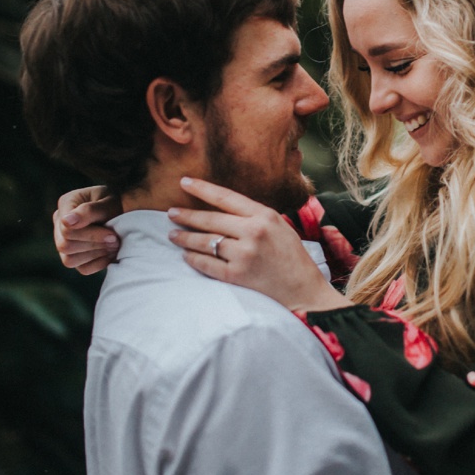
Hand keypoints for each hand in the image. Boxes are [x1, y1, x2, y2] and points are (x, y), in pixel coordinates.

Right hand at [54, 186, 119, 274]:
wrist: (125, 211)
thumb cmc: (115, 202)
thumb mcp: (107, 202)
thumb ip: (88, 210)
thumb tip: (67, 222)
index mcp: (66, 204)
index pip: (66, 229)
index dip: (89, 235)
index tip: (112, 234)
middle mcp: (60, 224)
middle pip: (65, 246)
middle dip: (93, 244)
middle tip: (116, 240)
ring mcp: (65, 242)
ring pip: (69, 260)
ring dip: (95, 254)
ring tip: (114, 246)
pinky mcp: (76, 257)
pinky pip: (83, 269)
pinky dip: (99, 264)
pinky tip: (111, 253)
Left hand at [167, 178, 346, 312]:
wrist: (304, 291)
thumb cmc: (291, 257)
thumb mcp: (279, 227)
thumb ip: (253, 216)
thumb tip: (221, 208)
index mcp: (264, 215)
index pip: (225, 197)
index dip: (202, 189)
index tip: (184, 182)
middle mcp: (253, 232)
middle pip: (210, 219)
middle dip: (186, 216)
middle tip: (171, 213)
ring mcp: (244, 254)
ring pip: (205, 241)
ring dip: (185, 238)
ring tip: (172, 235)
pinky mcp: (237, 275)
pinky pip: (207, 264)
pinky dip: (193, 259)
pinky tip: (186, 255)